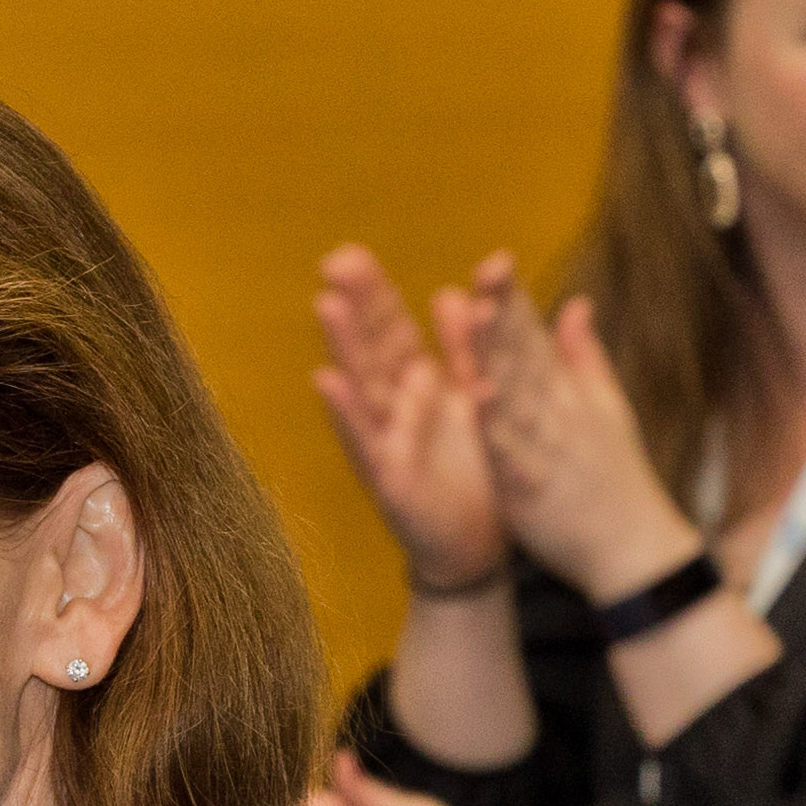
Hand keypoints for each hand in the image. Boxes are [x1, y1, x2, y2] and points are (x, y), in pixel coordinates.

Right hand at [311, 246, 506, 589]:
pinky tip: (329, 381)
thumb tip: (452, 293)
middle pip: (371, 350)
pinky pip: (369, 442)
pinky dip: (348, 412)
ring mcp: (388, 445)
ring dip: (344, 346)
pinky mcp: (391, 480)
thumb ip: (464, 352)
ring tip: (326, 304)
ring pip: (363, 388)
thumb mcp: (475, 401)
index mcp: (418, 390)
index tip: (350, 255)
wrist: (479, 550)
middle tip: (334, 261)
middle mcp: (395, 412)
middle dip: (355, 307)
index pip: (392, 332)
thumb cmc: (474, 478)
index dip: (373, 295)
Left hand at [462, 267, 706, 601]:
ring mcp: (547, 448)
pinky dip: (497, 425)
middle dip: (505, 312)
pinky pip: (511, 453)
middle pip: (527, 356)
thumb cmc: (613, 479)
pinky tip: (477, 397)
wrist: (632, 549)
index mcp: (567, 394)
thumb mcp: (604, 409)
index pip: (536, 339)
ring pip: (518, 395)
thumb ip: (581, 356)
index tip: (494, 259)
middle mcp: (559, 413)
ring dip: (498, 356)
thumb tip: (573, 303)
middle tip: (486, 267)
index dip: (514, 300)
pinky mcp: (533, 487)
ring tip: (474, 316)